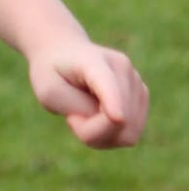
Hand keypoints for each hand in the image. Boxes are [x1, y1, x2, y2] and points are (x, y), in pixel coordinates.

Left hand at [27, 40, 148, 147]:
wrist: (65, 53)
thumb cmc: (53, 73)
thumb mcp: (48, 91)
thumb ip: (77, 107)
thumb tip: (117, 121)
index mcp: (94, 62)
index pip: (108, 85)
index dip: (114, 103)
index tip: (117, 118)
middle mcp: (123, 69)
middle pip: (119, 122)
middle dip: (91, 133)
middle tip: (72, 119)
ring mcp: (136, 82)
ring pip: (128, 133)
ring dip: (101, 136)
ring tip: (83, 116)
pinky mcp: (141, 97)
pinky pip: (130, 134)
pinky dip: (111, 136)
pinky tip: (96, 119)